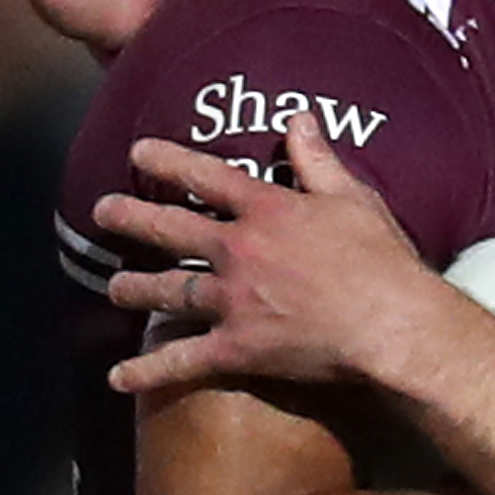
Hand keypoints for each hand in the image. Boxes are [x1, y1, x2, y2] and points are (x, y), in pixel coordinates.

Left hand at [98, 110, 441, 396]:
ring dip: (135, 288)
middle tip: (102, 211)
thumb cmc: (381, 260)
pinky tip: (118, 377)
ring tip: (114, 288)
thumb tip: (299, 117)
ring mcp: (233, 301)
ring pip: (168, 292)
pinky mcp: (238, 347)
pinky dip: (149, 370)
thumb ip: (318, 159)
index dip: (168, 161)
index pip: (206, 176)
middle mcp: (238, 251)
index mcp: (266, 211)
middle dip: (132, 218)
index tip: (138, 151)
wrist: (392, 323)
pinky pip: (183, 360)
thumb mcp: (353, 197)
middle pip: (170, 230)